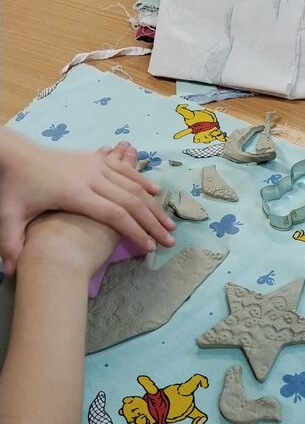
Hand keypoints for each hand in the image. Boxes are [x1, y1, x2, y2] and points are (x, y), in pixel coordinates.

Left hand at [0, 128, 175, 274]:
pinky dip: (143, 180)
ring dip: (153, 205)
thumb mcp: (9, 214)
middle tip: (169, 241)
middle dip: (152, 223)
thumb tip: (9, 272)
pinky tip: (156, 192)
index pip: (113, 214)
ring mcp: (94, 165)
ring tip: (169, 223)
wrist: (11, 151)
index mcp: (74, 192)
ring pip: (132, 185)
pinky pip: (125, 169)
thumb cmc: (14, 185)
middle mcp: (90, 177)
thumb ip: (11, 243)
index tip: (150, 247)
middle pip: (130, 201)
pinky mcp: (94, 159)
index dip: (134, 231)